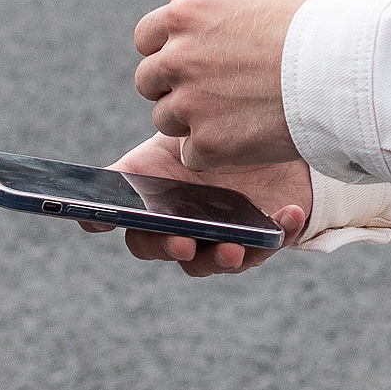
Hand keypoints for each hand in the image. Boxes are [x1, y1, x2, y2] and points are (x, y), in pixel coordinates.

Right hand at [80, 132, 312, 279]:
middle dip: (172, 248)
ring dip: (226, 258)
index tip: (102, 221)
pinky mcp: (266, 233)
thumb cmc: (210, 137)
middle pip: (169, 249)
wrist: (268, 131)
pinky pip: (272, 240)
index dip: (109, 226)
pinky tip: (288, 213)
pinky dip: (279, 231)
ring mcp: (226, 235)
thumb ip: (143, 159)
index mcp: (159, 207)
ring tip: (234, 247)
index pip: (132, 227)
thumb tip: (103, 179)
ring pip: (219, 259)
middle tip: (181, 242)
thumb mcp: (173, 138)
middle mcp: (189, 228)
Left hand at [133, 0, 304, 170]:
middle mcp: (178, 56)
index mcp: (185, 15)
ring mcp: (189, 102)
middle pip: (148, 82)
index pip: (145, 38)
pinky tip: (246, 134)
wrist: (339, 71)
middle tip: (216, 91)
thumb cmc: (303, 32)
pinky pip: (191, 153)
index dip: (167, 51)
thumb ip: (201, 4)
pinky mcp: (206, 143)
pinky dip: (214, 150)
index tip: (194, 61)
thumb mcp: (247, 5)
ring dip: (192, 121)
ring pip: (165, 120)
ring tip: (238, 112)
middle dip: (173, 88)